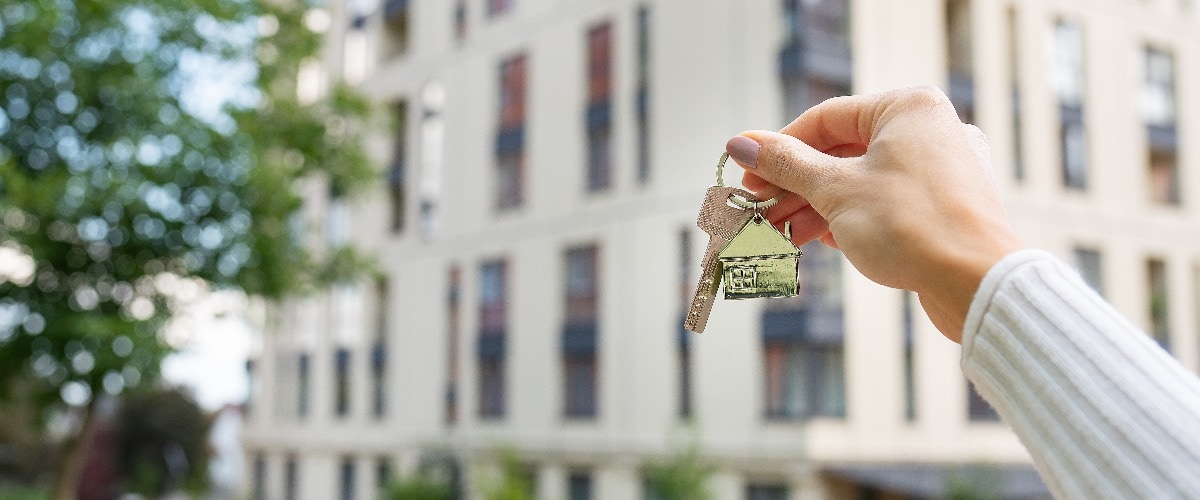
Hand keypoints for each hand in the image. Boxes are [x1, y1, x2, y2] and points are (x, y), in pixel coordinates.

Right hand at [725, 86, 1023, 341]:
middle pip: (842, 151)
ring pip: (862, 180)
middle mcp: (931, 130)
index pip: (825, 118)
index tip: (746, 171)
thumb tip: (741, 142)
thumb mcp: (835, 190)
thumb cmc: (913, 226)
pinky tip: (818, 240)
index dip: (779, 147)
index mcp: (908, 108)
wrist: (978, 284)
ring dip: (817, 206)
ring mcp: (942, 169)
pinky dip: (850, 218)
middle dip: (795, 184)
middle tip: (758, 207)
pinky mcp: (945, 207)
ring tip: (779, 231)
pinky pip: (885, 203)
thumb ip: (786, 164)